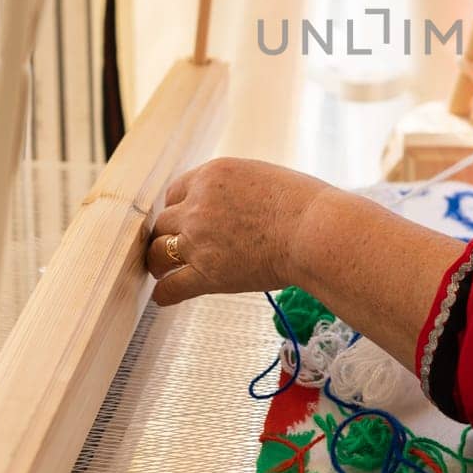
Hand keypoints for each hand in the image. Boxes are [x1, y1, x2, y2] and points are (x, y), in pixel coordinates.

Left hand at [146, 157, 330, 305]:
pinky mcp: (206, 273)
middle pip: (163, 221)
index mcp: (211, 175)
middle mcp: (197, 205)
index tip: (182, 219)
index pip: (175, 192)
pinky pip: (170, 288)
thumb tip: (231, 203)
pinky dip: (164, 294)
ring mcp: (197, 240)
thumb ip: (235, 188)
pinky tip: (164, 296)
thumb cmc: (305, 204)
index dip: (178, 208)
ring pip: (158, 252)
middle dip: (168, 234)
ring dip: (158, 261)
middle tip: (170, 245)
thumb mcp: (262, 177)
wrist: (315, 230)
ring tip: (160, 270)